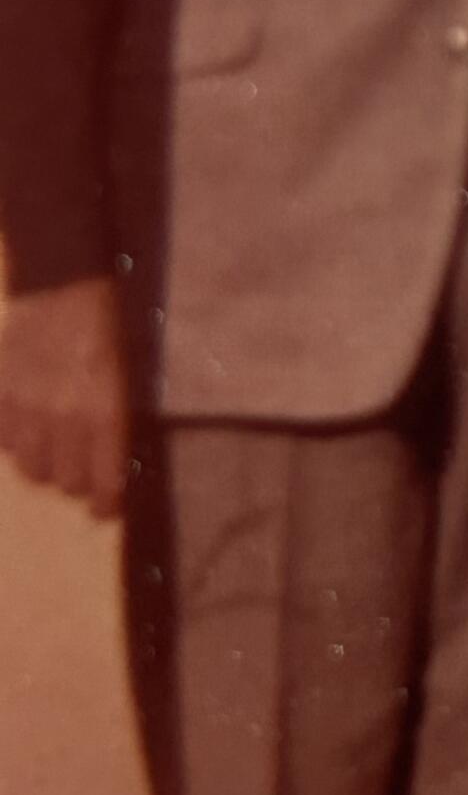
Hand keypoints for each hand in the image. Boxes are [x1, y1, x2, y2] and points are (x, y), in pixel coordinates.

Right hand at [0, 275, 129, 520]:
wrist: (65, 287)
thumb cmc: (109, 330)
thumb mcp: (128, 376)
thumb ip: (118, 423)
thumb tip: (116, 467)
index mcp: (103, 411)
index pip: (102, 481)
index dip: (105, 503)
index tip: (106, 508)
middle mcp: (62, 416)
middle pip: (64, 482)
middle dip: (78, 481)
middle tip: (84, 469)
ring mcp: (25, 406)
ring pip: (30, 468)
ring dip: (45, 464)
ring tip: (55, 445)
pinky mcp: (0, 394)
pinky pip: (4, 441)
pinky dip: (16, 440)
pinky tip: (30, 423)